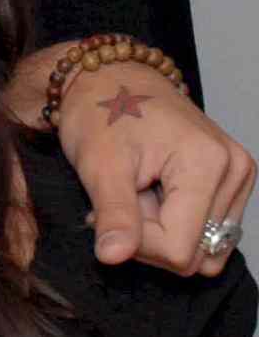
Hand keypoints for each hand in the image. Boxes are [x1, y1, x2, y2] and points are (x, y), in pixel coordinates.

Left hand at [53, 62, 254, 274]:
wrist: (111, 79)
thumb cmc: (102, 112)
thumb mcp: (99, 165)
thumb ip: (115, 215)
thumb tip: (115, 256)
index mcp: (208, 165)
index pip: (179, 249)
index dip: (138, 243)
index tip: (108, 212)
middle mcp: (234, 171)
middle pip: (194, 251)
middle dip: (149, 235)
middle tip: (123, 196)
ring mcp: (237, 175)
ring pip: (200, 244)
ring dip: (159, 228)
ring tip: (137, 190)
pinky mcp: (230, 180)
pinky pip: (205, 228)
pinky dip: (172, 218)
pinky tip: (151, 191)